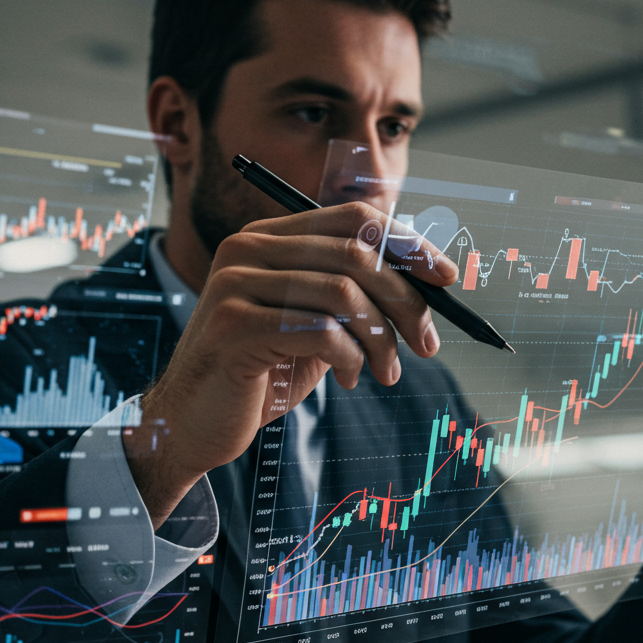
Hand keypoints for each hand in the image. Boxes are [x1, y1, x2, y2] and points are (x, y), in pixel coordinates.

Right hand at [122, 203, 456, 527]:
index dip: (408, 245)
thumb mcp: (315, 326)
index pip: (354, 219)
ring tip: (386, 372)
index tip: (447, 278)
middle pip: (356, 254)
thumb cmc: (263, 374)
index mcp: (270, 238)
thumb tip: (428, 283)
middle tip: (428, 344)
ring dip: (381, 340)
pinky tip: (350, 379)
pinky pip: (321, 331)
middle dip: (406, 301)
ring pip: (344, 293)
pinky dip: (351, 359)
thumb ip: (353, 297)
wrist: (195, 423)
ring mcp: (236, 284)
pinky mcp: (234, 326)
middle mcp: (249, 248)